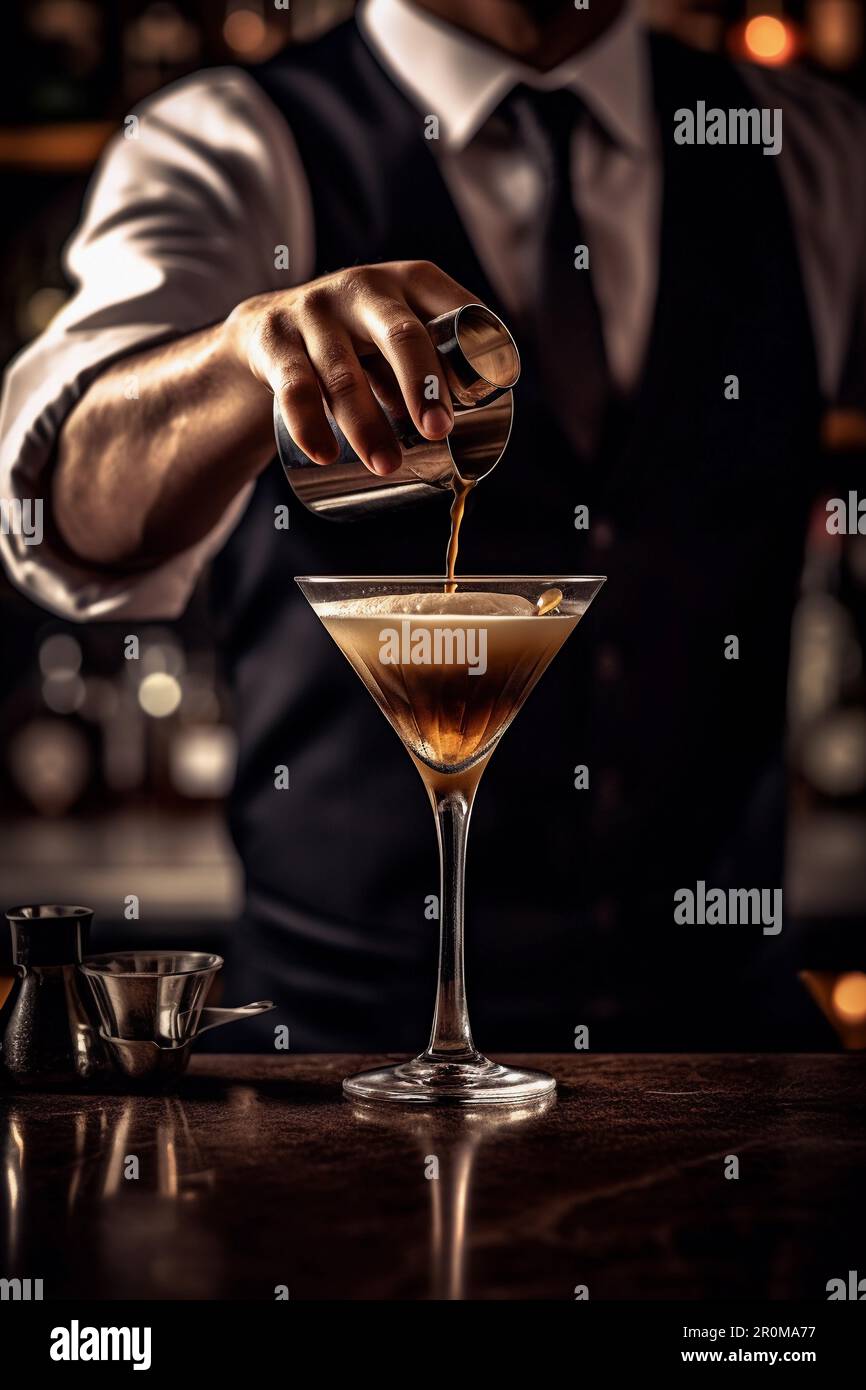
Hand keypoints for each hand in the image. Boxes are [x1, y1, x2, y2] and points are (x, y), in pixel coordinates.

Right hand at [227, 260, 477, 474]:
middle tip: (439, 430)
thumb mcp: (399, 337)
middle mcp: (365, 287)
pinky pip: (293, 386)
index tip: (486, 394)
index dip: (474, 350)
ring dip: (367, 425)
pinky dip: (309, 424)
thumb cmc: (358, 343)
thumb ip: (436, 364)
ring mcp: (316, 310)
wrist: (268, 330)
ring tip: (387, 464)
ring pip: (346, 373)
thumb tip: (484, 429)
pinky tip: (324, 453)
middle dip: (423, 386)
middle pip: (402, 335)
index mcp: (411, 282)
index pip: (455, 310)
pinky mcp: (275, 339)